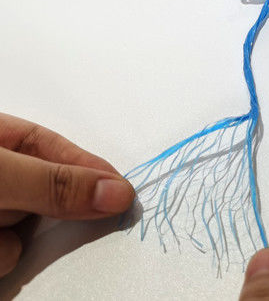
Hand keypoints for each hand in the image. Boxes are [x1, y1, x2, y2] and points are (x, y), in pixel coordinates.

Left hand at [0, 113, 134, 276]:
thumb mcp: (1, 174)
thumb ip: (55, 183)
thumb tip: (115, 192)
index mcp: (1, 140)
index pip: (56, 149)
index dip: (91, 171)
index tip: (124, 194)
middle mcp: (0, 176)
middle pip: (49, 197)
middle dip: (51, 214)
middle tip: (52, 217)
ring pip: (27, 235)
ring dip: (10, 244)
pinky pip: (7, 259)